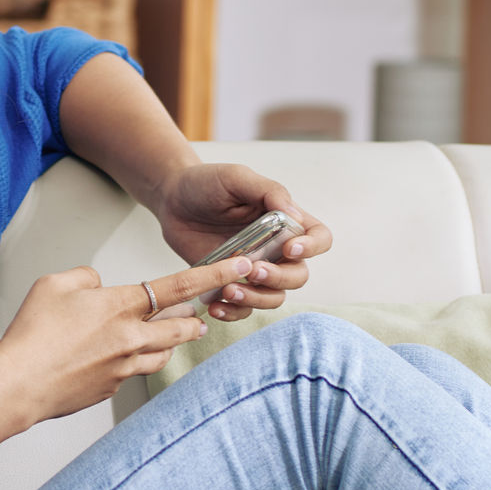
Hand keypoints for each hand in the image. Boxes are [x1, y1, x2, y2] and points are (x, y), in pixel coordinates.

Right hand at [0, 256, 252, 426]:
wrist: (19, 385)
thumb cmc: (32, 334)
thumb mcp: (54, 284)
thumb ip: (86, 276)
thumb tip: (100, 284)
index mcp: (120, 306)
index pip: (179, 286)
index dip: (214, 275)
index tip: (241, 267)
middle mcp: (131, 338)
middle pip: (184, 327)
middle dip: (195, 319)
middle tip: (198, 313)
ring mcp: (125, 368)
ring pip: (164, 353)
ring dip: (170, 342)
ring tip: (163, 335)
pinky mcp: (113, 389)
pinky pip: (135, 372)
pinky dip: (134, 361)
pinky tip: (114, 357)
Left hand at [150, 163, 331, 320]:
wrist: (171, 199)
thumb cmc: (207, 183)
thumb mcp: (237, 177)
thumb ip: (268, 191)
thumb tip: (294, 215)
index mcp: (285, 222)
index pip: (318, 238)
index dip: (312, 247)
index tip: (289, 248)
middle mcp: (275, 248)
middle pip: (298, 275)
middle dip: (280, 278)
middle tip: (253, 270)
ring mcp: (253, 268)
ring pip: (273, 297)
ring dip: (257, 299)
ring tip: (229, 289)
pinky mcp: (229, 282)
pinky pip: (242, 308)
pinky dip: (233, 312)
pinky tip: (216, 305)